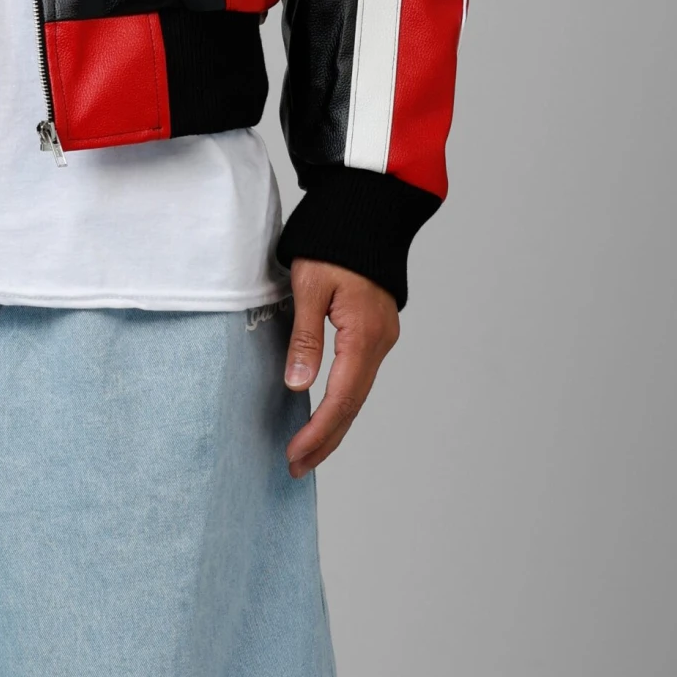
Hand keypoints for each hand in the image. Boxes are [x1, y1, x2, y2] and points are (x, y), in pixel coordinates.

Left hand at [283, 260, 399, 479]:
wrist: (370, 209)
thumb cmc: (335, 241)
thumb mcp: (308, 286)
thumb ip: (304, 337)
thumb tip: (298, 384)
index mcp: (364, 335)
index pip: (341, 399)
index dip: (318, 432)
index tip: (294, 455)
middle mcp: (379, 342)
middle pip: (353, 406)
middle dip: (325, 441)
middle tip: (296, 468)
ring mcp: (381, 338)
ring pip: (357, 395)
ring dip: (333, 426)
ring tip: (307, 453)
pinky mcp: (375, 333)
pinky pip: (359, 379)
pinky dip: (341, 404)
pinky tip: (324, 418)